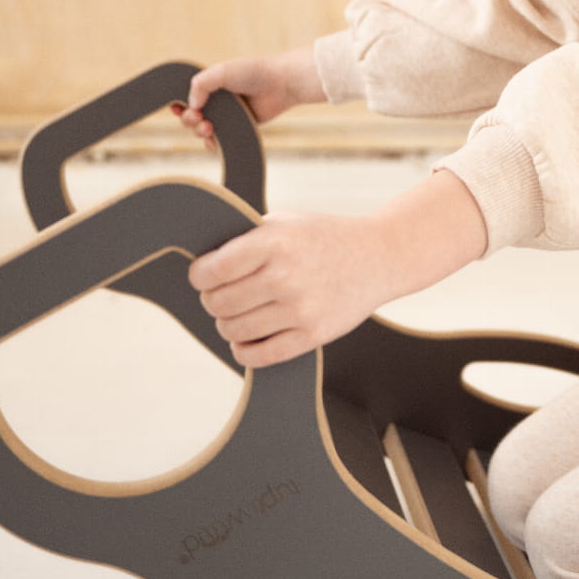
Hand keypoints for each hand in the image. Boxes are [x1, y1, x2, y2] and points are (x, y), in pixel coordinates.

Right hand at [174, 50, 322, 146]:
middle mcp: (215, 101)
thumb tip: (191, 105)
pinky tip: (213, 140)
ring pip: (201, 130)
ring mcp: (226, 115)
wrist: (280, 84)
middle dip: (188, 119)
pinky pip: (219, 140)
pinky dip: (212, 143)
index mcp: (209, 85)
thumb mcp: (222, 71)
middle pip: (190, 116)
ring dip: (198, 131)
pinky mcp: (237, 128)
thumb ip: (201, 83)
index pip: (185, 97)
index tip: (177, 108)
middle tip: (197, 117)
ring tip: (208, 127)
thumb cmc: (252, 72)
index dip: (178, 104)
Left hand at [188, 210, 387, 365]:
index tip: (203, 277)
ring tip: (239, 314)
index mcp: (275, 242)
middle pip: (219, 303)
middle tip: (222, 295)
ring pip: (234, 331)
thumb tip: (204, 264)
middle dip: (212, 300)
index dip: (199, 276)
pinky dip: (243, 351)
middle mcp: (285, 276)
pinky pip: (259, 356)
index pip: (213, 270)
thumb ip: (248, 239)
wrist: (379, 257)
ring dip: (228, 324)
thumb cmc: (325, 238)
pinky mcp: (313, 335)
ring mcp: (300, 309)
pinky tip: (248, 338)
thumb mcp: (286, 222)